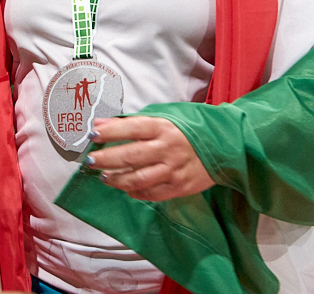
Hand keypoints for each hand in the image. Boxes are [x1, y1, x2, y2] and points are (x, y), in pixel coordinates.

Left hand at [85, 116, 214, 200]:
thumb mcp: (162, 119)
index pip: (132, 128)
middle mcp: (167, 149)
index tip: (92, 134)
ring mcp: (174, 170)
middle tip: (90, 162)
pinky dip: (135, 192)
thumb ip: (131, 123)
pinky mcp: (180, 187)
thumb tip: (100, 124)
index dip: (110, 132)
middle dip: (106, 159)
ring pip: (139, 179)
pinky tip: (125, 188)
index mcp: (163, 127)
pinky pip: (152, 193)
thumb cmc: (185, 130)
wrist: (222, 147)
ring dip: (117, 180)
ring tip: (104, 177)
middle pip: (131, 156)